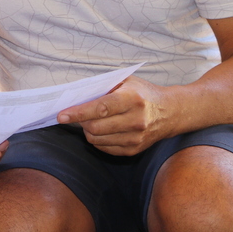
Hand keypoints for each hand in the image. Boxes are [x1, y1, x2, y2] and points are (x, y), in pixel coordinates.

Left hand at [59, 76, 173, 155]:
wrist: (170, 112)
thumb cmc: (143, 93)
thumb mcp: (126, 82)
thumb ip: (103, 87)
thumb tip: (76, 97)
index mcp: (132, 99)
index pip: (100, 108)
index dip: (78, 113)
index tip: (61, 116)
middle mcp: (136, 120)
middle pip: (96, 127)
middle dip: (81, 122)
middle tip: (76, 115)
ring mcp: (136, 138)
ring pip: (97, 140)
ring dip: (88, 130)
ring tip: (91, 121)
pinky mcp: (134, 150)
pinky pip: (105, 148)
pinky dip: (97, 139)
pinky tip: (102, 129)